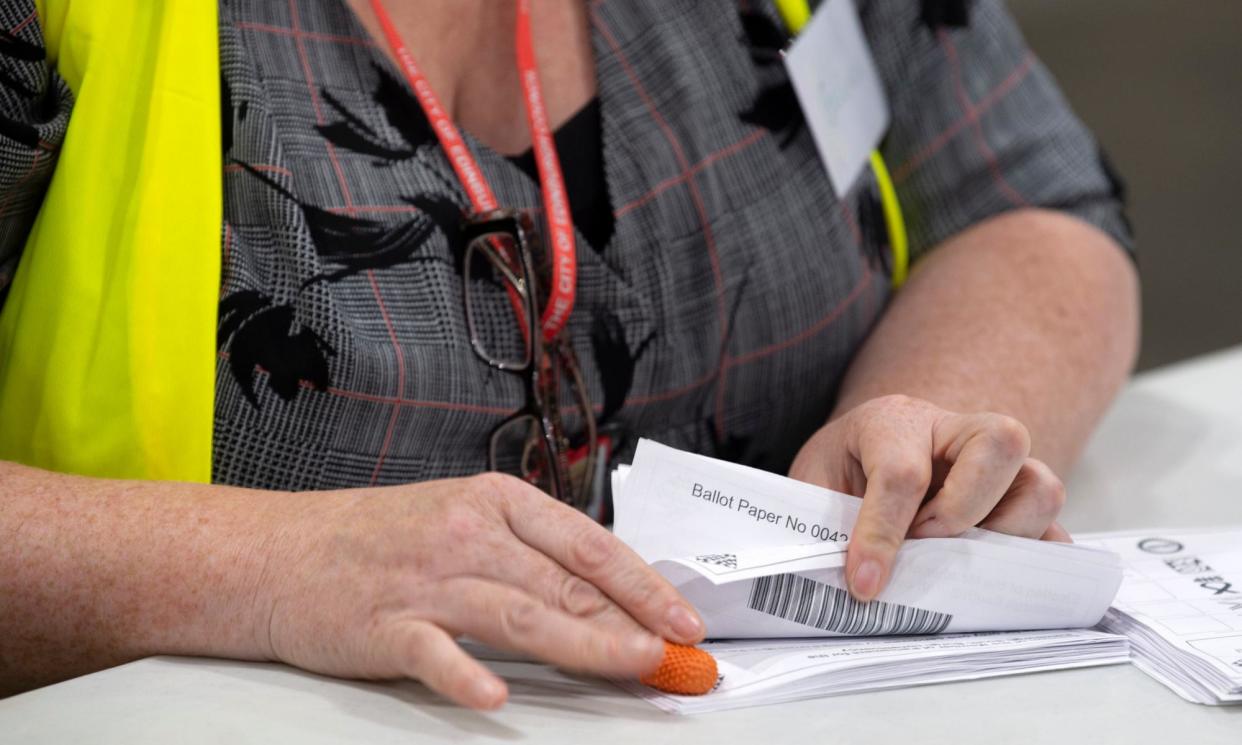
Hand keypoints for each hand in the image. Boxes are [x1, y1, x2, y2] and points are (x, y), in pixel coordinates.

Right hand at [255, 473, 704, 708]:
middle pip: (563, 583)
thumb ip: (529, 553)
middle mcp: (468, 534)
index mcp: (495, 501)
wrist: (281, 552)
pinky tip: (495, 698)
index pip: (586, 543)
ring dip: (583, 643)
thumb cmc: (380, 538)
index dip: (641, 583)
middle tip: (675, 654)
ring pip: (520, 613)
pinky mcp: (384, 625)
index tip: (683, 617)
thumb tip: (608, 598)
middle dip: (629, 621)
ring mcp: (426, 580)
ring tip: (632, 665)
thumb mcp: (463, 520)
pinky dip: (465, 676)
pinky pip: (433, 653)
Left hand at [788, 395, 1069, 601]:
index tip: (864, 583)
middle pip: (1002, 442)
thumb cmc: (839, 470)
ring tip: (954, 559)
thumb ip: (827, 522)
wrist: (862, 452)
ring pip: (1042, 486)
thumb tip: (846, 582)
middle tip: (923, 544)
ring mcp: (997, 465)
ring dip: (1004, 535)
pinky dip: (1032, 560)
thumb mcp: (813, 485)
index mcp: (894, 421)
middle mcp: (956, 430)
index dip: (882, 534)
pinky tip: (990, 579)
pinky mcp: (1019, 501)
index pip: (903, 472)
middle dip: (963, 510)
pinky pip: (1054, 530)